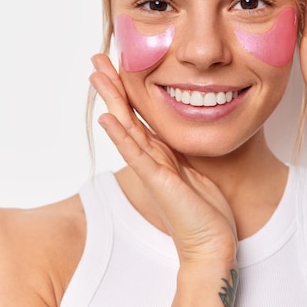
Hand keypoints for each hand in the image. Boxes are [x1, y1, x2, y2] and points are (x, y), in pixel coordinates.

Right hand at [89, 54, 237, 263]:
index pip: (139, 115)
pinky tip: (107, 117)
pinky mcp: (158, 181)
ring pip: (127, 128)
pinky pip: (137, 154)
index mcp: (161, 153)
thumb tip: (186, 135)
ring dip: (111, 101)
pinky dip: (121, 135)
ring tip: (96, 76)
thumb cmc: (206, 213)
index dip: (127, 90)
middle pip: (127, 115)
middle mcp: (152, 158)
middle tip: (96, 59)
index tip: (117, 65)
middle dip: (112, 86)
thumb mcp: (196, 172)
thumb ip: (184, 154)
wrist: (211, 247)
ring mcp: (152, 169)